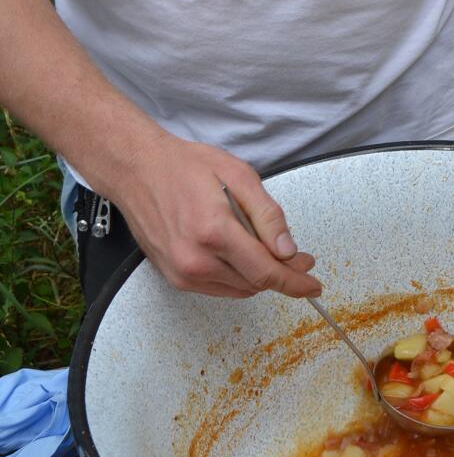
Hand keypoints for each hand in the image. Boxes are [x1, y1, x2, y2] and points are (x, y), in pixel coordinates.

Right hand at [108, 131, 321, 298]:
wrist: (137, 171)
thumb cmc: (183, 166)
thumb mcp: (238, 175)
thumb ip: (267, 214)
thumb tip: (287, 250)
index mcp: (214, 232)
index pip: (265, 271)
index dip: (295, 281)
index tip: (313, 284)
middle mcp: (195, 260)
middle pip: (254, 283)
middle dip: (282, 274)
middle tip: (299, 257)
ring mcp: (182, 273)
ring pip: (238, 289)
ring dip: (260, 276)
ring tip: (271, 252)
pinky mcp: (174, 278)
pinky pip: (218, 287)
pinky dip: (238, 277)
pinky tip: (243, 255)